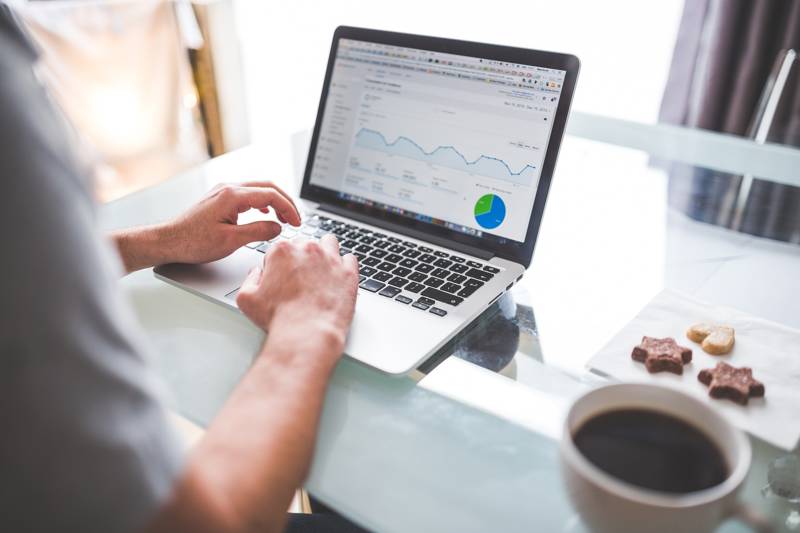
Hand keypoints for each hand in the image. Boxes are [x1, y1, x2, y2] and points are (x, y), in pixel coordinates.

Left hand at [160, 181, 301, 264]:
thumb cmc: (193, 242)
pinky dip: (262, 202)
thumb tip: (277, 227)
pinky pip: (248, 194)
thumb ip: (258, 231)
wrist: (169, 241)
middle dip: (285, 202)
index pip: (271, 195)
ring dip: (274, 202)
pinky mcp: (220, 198)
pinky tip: (265, 213)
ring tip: (284, 218)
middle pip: (267, 187)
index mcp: (232, 196)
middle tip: (296, 219)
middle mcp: (228, 188)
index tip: (297, 222)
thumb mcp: (231, 241)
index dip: (288, 208)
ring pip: (258, 189)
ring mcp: (223, 191)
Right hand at [236, 235, 358, 350]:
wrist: (306, 334)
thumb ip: (249, 279)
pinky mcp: (349, 272)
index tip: (280, 278)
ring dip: (324, 253)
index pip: (279, 249)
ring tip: (320, 271)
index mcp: (282, 251)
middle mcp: (308, 249)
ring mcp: (331, 259)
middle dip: (301, 258)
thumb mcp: (246, 299)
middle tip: (299, 279)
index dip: (278, 265)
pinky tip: (337, 277)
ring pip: (328, 243)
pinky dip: (344, 266)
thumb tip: (256, 272)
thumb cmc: (278, 318)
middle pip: (304, 245)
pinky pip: (350, 259)